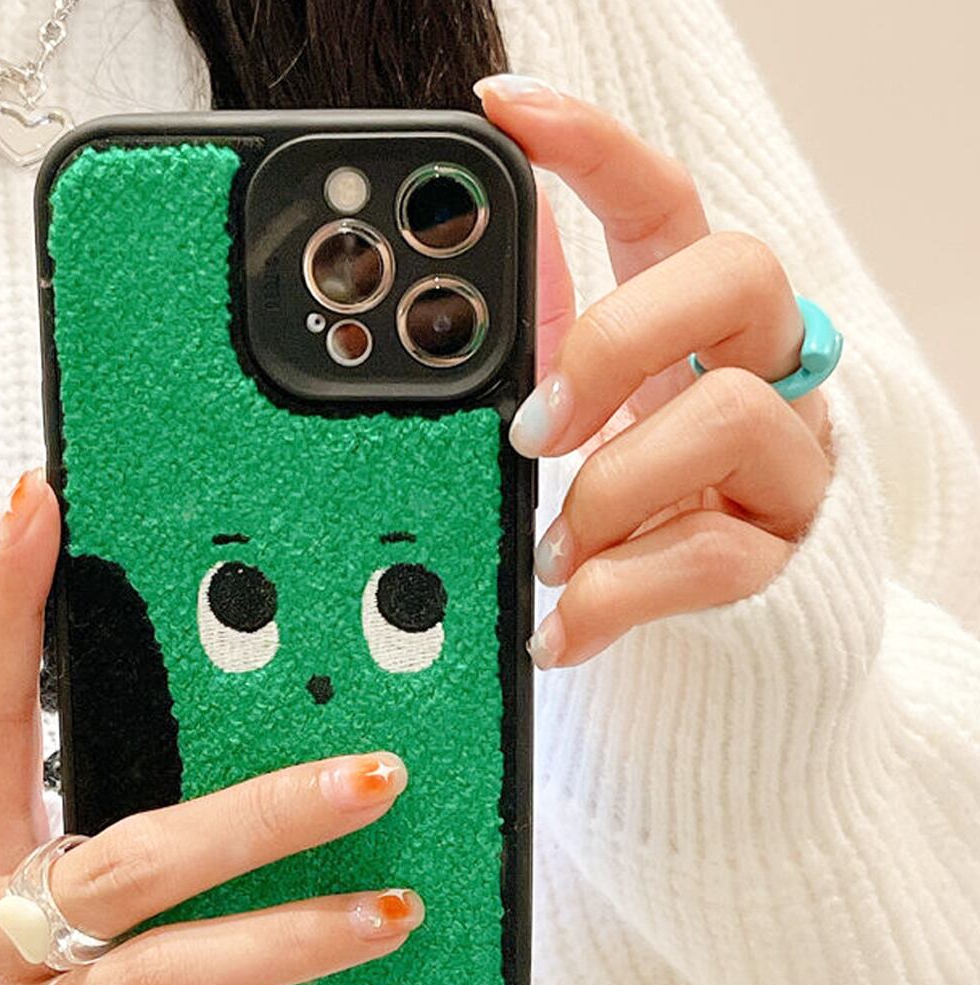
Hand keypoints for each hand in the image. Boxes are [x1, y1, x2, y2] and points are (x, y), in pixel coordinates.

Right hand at [0, 470, 421, 984]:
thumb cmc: (27, 955)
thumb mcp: (45, 856)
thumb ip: (120, 784)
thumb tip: (252, 688)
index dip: (6, 610)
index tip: (43, 506)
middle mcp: (8, 935)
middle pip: (134, 862)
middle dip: (259, 817)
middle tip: (376, 774)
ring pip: (175, 978)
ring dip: (291, 941)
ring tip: (396, 910)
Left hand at [476, 76, 833, 667]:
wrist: (711, 615)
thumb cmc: (633, 495)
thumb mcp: (577, 417)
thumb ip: (534, 356)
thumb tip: (444, 305)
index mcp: (691, 319)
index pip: (662, 203)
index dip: (595, 149)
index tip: (502, 114)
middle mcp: (759, 364)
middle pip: (737, 274)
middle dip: (617, 341)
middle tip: (535, 426)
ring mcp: (785, 455)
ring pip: (730, 419)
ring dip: (612, 489)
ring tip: (550, 550)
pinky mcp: (782, 549)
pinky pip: (717, 559)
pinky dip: (620, 597)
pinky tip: (562, 626)